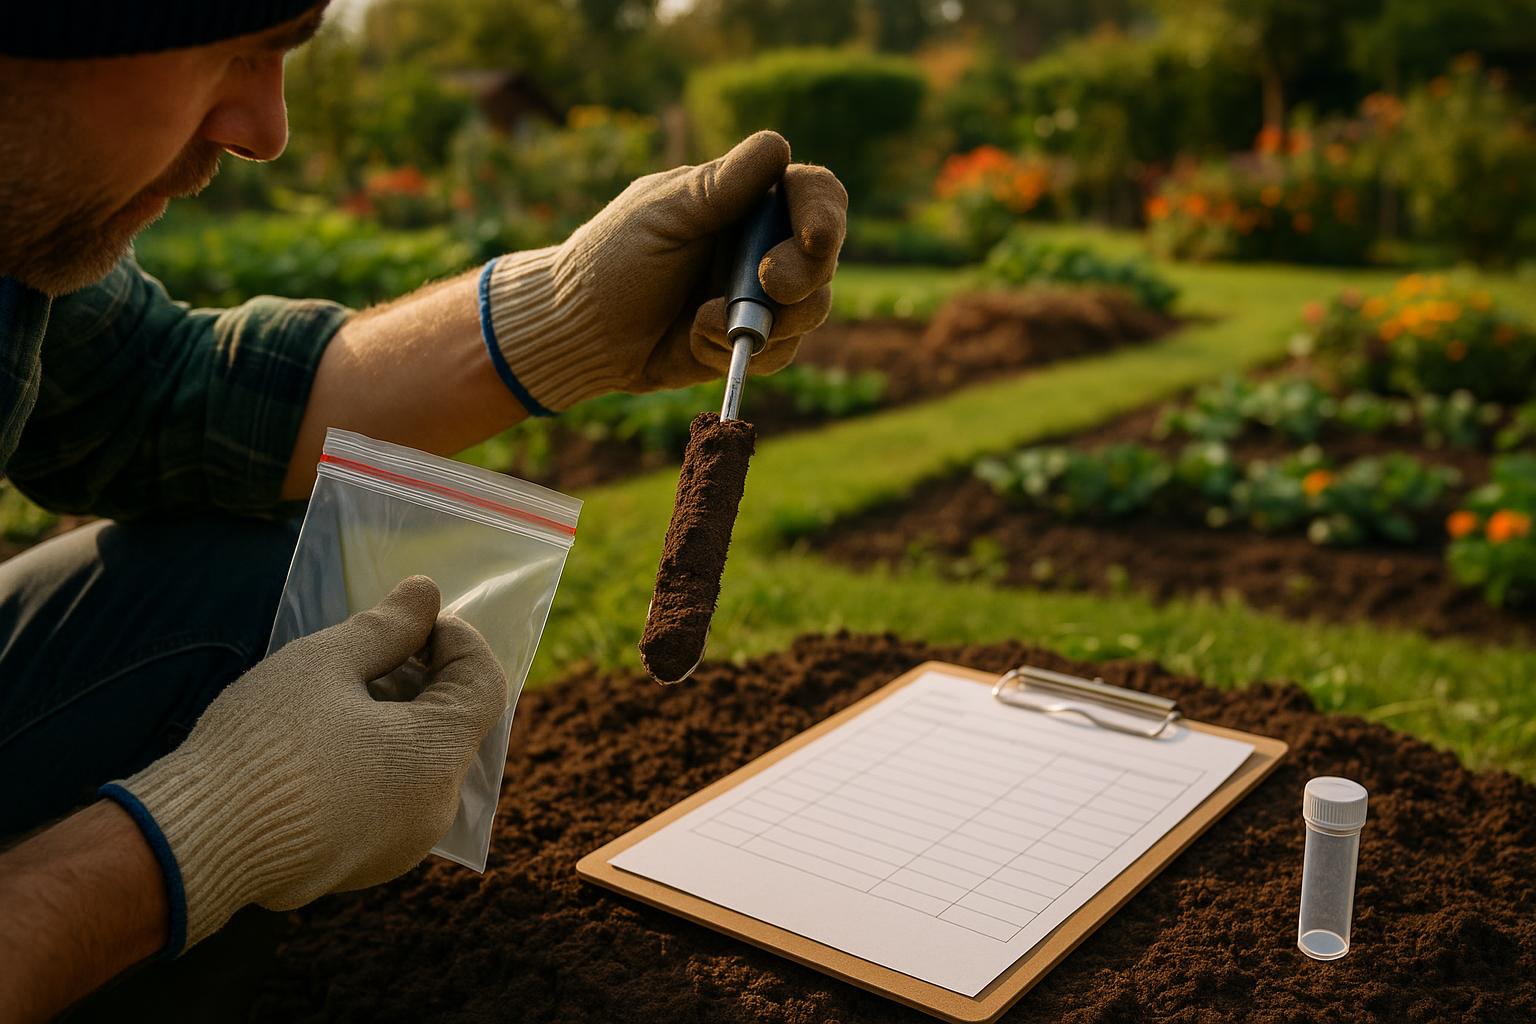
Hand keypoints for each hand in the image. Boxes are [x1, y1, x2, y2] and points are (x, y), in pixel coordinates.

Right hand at [102, 576, 505, 952]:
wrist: (193, 844)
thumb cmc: (263, 743)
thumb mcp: (325, 664)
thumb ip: (387, 627)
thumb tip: (427, 593)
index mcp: (438, 759)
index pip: (484, 683)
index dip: (456, 640)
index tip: (411, 622)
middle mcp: (436, 811)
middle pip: (458, 726)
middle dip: (427, 679)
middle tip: (374, 651)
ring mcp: (403, 846)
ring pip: (426, 766)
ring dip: (402, 721)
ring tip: (346, 692)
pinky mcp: (366, 866)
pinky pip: (395, 801)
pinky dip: (381, 763)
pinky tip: (331, 741)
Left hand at [482, 130, 847, 412]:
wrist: (579, 333)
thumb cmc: (610, 261)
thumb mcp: (662, 216)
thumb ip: (721, 188)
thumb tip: (777, 145)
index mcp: (744, 201)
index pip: (812, 193)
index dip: (824, 214)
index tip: (814, 238)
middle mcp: (761, 246)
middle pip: (823, 257)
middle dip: (804, 274)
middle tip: (768, 284)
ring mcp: (758, 298)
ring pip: (811, 309)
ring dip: (774, 319)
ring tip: (706, 319)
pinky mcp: (749, 344)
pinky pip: (780, 353)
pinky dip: (740, 350)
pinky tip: (695, 338)